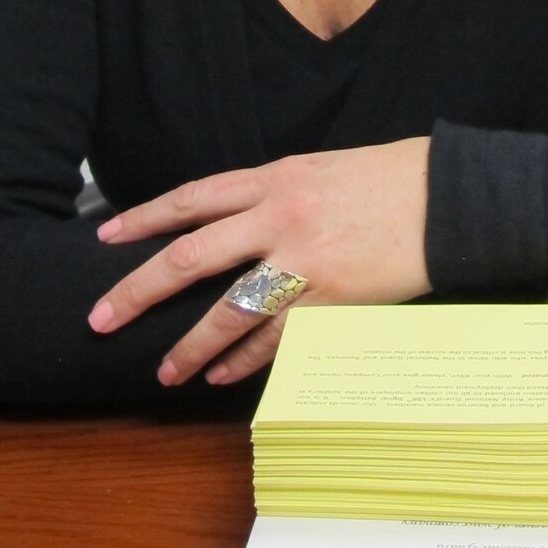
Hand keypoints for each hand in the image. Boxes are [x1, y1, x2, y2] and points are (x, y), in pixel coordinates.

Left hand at [87, 138, 431, 388]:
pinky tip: (221, 377)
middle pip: (190, 257)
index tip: (106, 238)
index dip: (143, 219)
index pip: (191, 198)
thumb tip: (230, 225)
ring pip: (227, 311)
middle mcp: (278, 218)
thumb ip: (271, 196)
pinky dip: (244, 361)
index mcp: (273, 179)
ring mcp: (303, 263)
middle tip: (100, 317)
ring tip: (163, 371)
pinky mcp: (331, 301)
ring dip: (189, 346)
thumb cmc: (385, 180)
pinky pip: (275, 339)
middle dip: (138, 291)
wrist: (446, 198)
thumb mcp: (317, 170)